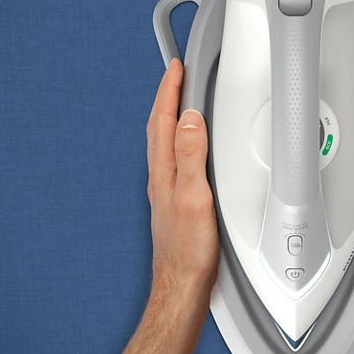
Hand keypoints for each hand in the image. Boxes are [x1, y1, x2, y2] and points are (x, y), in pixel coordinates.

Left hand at [146, 58, 218, 299]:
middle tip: (176, 76)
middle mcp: (160, 178)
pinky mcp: (176, 202)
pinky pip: (174, 159)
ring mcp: (166, 190)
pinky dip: (179, 141)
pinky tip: (189, 147)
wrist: (181, 285)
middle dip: (167, 97)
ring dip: (171, 117)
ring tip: (181, 101)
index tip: (175, 68)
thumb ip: (190, 156)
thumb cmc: (189, 249)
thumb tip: (189, 120)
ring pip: (165, 143)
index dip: (169, 91)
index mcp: (163, 172)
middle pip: (160, 127)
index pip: (163, 120)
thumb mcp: (194, 197)